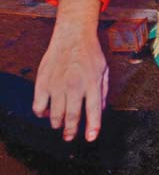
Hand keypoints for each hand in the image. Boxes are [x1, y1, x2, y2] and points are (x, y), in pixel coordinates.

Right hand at [32, 0, 107, 141]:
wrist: (72, 36)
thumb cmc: (90, 53)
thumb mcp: (104, 70)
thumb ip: (103, 91)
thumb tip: (101, 110)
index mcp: (92, 83)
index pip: (94, 110)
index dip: (92, 126)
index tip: (90, 138)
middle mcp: (75, 86)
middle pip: (72, 116)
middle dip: (71, 131)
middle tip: (70, 137)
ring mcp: (57, 85)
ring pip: (54, 115)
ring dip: (57, 124)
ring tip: (59, 125)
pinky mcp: (43, 82)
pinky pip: (38, 106)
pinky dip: (41, 113)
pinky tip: (46, 112)